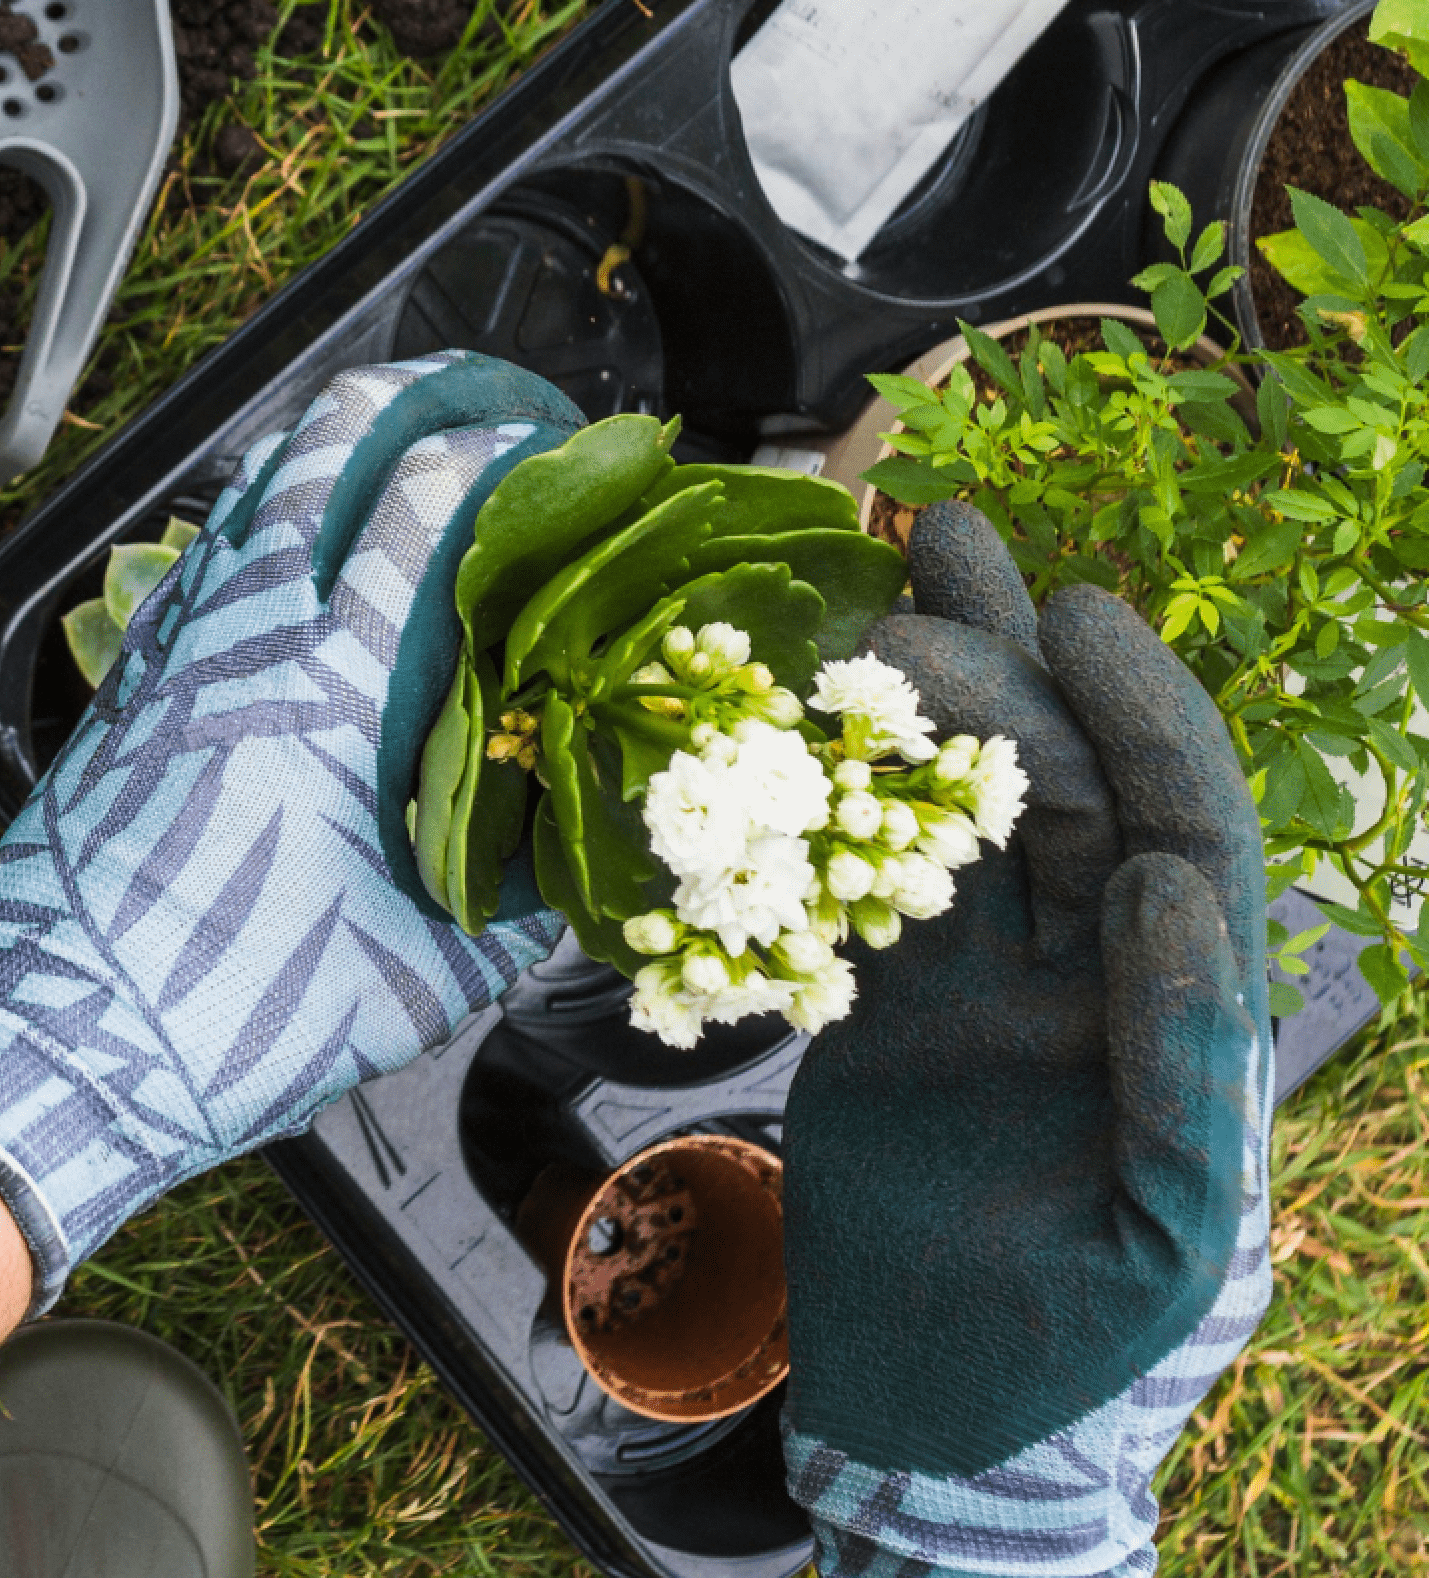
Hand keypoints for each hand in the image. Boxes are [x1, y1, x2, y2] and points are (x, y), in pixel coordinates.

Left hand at [0, 353, 585, 1309]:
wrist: (51, 1046)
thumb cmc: (232, 1018)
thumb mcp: (422, 979)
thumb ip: (512, 909)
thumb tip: (572, 867)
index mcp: (330, 683)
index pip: (426, 501)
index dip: (501, 449)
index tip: (559, 444)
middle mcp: (242, 634)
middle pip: (324, 443)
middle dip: (410, 394)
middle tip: (477, 398)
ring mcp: (168, 649)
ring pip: (249, 490)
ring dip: (323, 447)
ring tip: (389, 444)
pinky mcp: (122, 686)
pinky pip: (198, 561)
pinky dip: (255, 525)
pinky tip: (285, 557)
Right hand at [782, 502, 1272, 1569]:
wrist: (934, 1424)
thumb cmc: (1071, 1357)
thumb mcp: (1163, 1237)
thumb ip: (1184, 1069)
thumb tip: (1165, 894)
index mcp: (1179, 1020)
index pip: (1178, 834)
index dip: (1140, 718)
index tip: (1077, 615)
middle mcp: (1092, 980)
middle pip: (1066, 789)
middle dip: (1012, 671)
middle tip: (931, 567)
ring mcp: (988, 988)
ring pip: (968, 811)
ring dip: (936, 698)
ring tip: (887, 577)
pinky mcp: (889, 1009)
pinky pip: (867, 880)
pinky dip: (841, 795)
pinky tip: (809, 711)